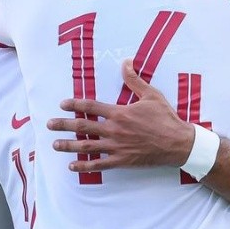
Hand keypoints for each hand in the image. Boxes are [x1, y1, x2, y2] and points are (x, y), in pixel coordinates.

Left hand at [47, 58, 194, 172]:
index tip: (62, 104)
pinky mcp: (122, 160)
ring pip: (87, 146)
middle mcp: (114, 130)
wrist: (180, 143)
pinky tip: (72, 166)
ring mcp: (116, 146)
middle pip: (83, 126)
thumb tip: (126, 62)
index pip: (91, 106)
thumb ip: (134, 80)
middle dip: (63, 125)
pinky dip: (84, 165)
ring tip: (54, 144)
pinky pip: (99, 164)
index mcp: (119, 113)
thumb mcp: (151, 95)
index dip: (74, 104)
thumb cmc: (166, 118)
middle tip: (49, 124)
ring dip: (68, 145)